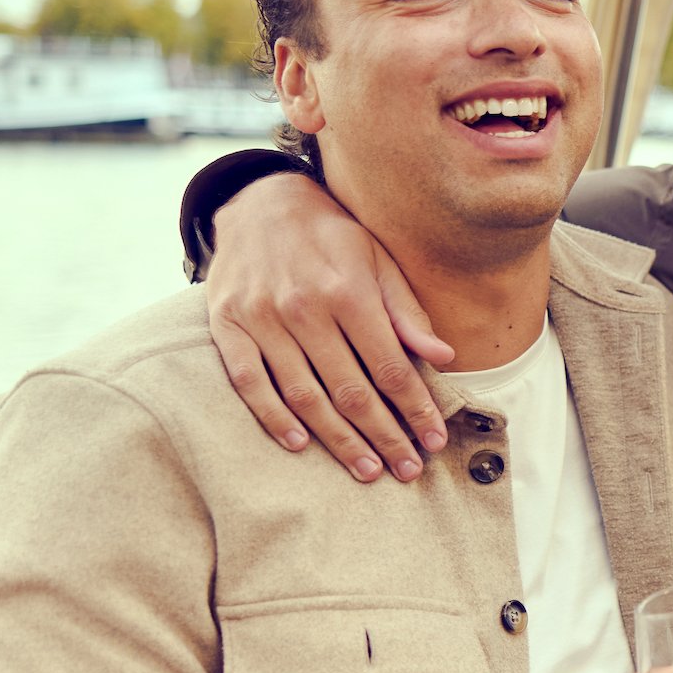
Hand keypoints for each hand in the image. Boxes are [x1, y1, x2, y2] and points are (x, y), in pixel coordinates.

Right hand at [208, 173, 453, 481]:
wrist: (261, 202)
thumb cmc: (332, 237)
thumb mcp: (378, 260)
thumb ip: (406, 311)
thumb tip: (444, 356)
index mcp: (348, 292)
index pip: (390, 367)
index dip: (415, 409)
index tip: (434, 440)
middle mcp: (305, 308)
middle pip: (351, 390)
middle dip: (385, 436)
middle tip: (407, 470)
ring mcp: (262, 319)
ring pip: (304, 395)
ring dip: (338, 439)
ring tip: (367, 468)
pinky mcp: (228, 326)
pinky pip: (250, 382)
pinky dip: (274, 417)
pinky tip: (301, 444)